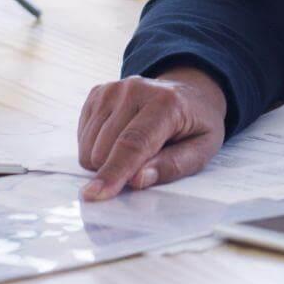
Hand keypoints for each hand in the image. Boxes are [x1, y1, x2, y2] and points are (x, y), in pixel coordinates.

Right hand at [74, 66, 227, 200]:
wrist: (189, 92)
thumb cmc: (196, 126)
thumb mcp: (202, 150)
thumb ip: (172, 166)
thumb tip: (137, 180)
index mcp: (166, 103)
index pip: (134, 143)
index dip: (114, 172)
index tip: (95, 195)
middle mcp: (135, 89)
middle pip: (105, 149)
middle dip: (116, 170)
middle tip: (144, 162)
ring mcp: (113, 89)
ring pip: (88, 147)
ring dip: (105, 161)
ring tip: (135, 149)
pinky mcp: (98, 93)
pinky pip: (82, 137)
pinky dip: (96, 147)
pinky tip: (119, 138)